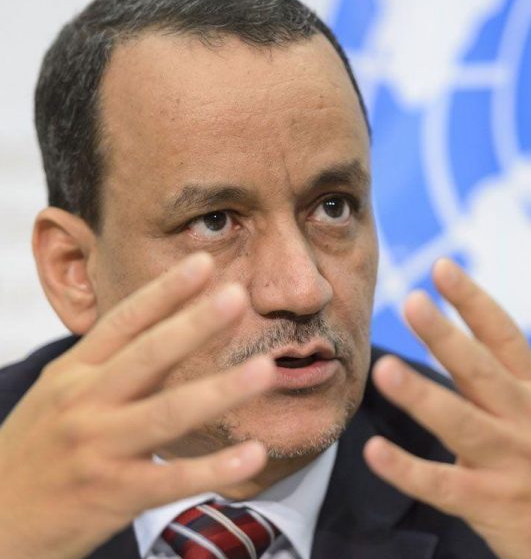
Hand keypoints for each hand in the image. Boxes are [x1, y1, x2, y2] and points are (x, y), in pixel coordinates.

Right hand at [0, 253, 273, 558]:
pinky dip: (215, 468)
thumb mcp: (62, 394)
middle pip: (148, 357)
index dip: (165, 290)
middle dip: (195, 325)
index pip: (124, 322)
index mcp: (74, 373)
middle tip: (238, 296)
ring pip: (167, 414)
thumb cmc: (38, 448)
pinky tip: (254, 453)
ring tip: (266, 370)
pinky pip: (171, 479)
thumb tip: (175, 325)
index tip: (204, 262)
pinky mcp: (112, 495)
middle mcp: (85, 404)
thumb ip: (113, 362)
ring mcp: (98, 450)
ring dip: (220, 390)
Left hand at [364, 258, 530, 558]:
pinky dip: (407, 470)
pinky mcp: (495, 506)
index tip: (441, 267)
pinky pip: (443, 486)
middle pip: (480, 370)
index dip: (472, 300)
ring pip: (460, 423)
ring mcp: (513, 463)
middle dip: (445, 334)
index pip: (505, 336)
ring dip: (421, 396)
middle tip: (411, 301)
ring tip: (384, 369)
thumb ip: (505, 387)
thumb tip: (455, 351)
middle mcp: (528, 421)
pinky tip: (374, 452)